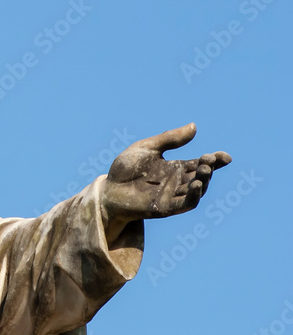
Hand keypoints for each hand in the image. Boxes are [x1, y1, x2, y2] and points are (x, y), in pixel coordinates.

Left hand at [101, 123, 230, 239]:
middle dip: (208, 168)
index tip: (225, 157)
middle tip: (209, 160)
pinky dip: (193, 196)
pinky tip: (196, 185)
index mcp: (175, 167)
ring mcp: (173, 195)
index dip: (214, 160)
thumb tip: (194, 126)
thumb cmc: (125, 168)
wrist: (108, 188)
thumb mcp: (147, 148)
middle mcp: (177, 182)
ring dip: (204, 181)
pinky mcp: (166, 208)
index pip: (199, 163)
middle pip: (200, 176)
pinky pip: (185, 204)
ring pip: (196, 191)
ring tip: (205, 170)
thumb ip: (169, 139)